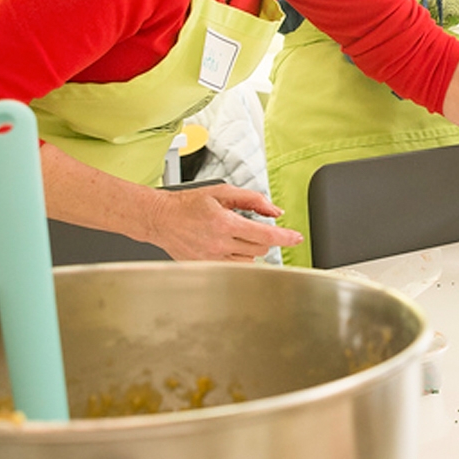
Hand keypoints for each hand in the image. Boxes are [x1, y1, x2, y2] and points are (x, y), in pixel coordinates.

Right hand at [145, 183, 303, 260]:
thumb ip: (253, 199)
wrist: (161, 219)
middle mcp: (219, 244)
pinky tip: (227, 245)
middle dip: (262, 237)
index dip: (285, 238)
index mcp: (225, 223)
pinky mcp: (206, 267)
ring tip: (234, 235)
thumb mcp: (222, 192)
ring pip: (249, 260)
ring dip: (250, 248)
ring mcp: (212, 259)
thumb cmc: (188, 204)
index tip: (297, 239)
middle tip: (249, 226)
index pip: (264, 235)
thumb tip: (275, 211)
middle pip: (260, 249)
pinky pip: (234, 267)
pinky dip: (238, 258)